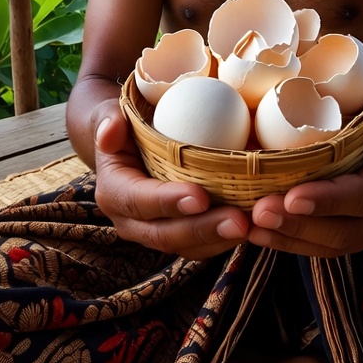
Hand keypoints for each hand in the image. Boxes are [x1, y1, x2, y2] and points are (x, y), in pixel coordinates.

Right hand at [92, 104, 251, 259]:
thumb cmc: (124, 126)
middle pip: (166, 234)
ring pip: (188, 246)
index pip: (139, 201)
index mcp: (114, 193)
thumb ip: (107, 120)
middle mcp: (132, 222)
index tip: (200, 196)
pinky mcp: (179, 235)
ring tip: (252, 226)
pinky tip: (254, 226)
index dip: (168, 202)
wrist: (127, 147)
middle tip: (239, 220)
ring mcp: (155, 232)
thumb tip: (109, 132)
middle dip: (204, 229)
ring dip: (221, 240)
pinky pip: (202, 246)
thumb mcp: (109, 115)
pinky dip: (227, 239)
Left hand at [246, 84, 362, 256]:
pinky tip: (258, 231)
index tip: (291, 197)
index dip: (329, 200)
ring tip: (251, 225)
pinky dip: (289, 240)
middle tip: (258, 212)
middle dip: (298, 225)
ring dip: (288, 238)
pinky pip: (323, 245)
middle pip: (345, 231)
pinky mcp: (356, 233)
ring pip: (331, 245)